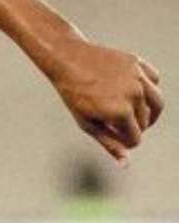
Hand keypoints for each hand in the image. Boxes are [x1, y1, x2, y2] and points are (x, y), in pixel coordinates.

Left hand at [48, 37, 163, 165]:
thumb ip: (108, 143)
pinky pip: (154, 80)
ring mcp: (137, 77)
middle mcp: (134, 94)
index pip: (135, 138)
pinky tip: (135, 91)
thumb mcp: (86, 122)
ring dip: (148, 112)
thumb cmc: (73, 93)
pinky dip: (148, 88)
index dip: (124, 141)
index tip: (112, 134)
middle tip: (114, 120)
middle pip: (145, 122)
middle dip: (133, 126)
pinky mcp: (137, 63)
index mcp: (121, 112)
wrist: (65, 58)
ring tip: (134, 113)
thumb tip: (126, 164)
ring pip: (157, 103)